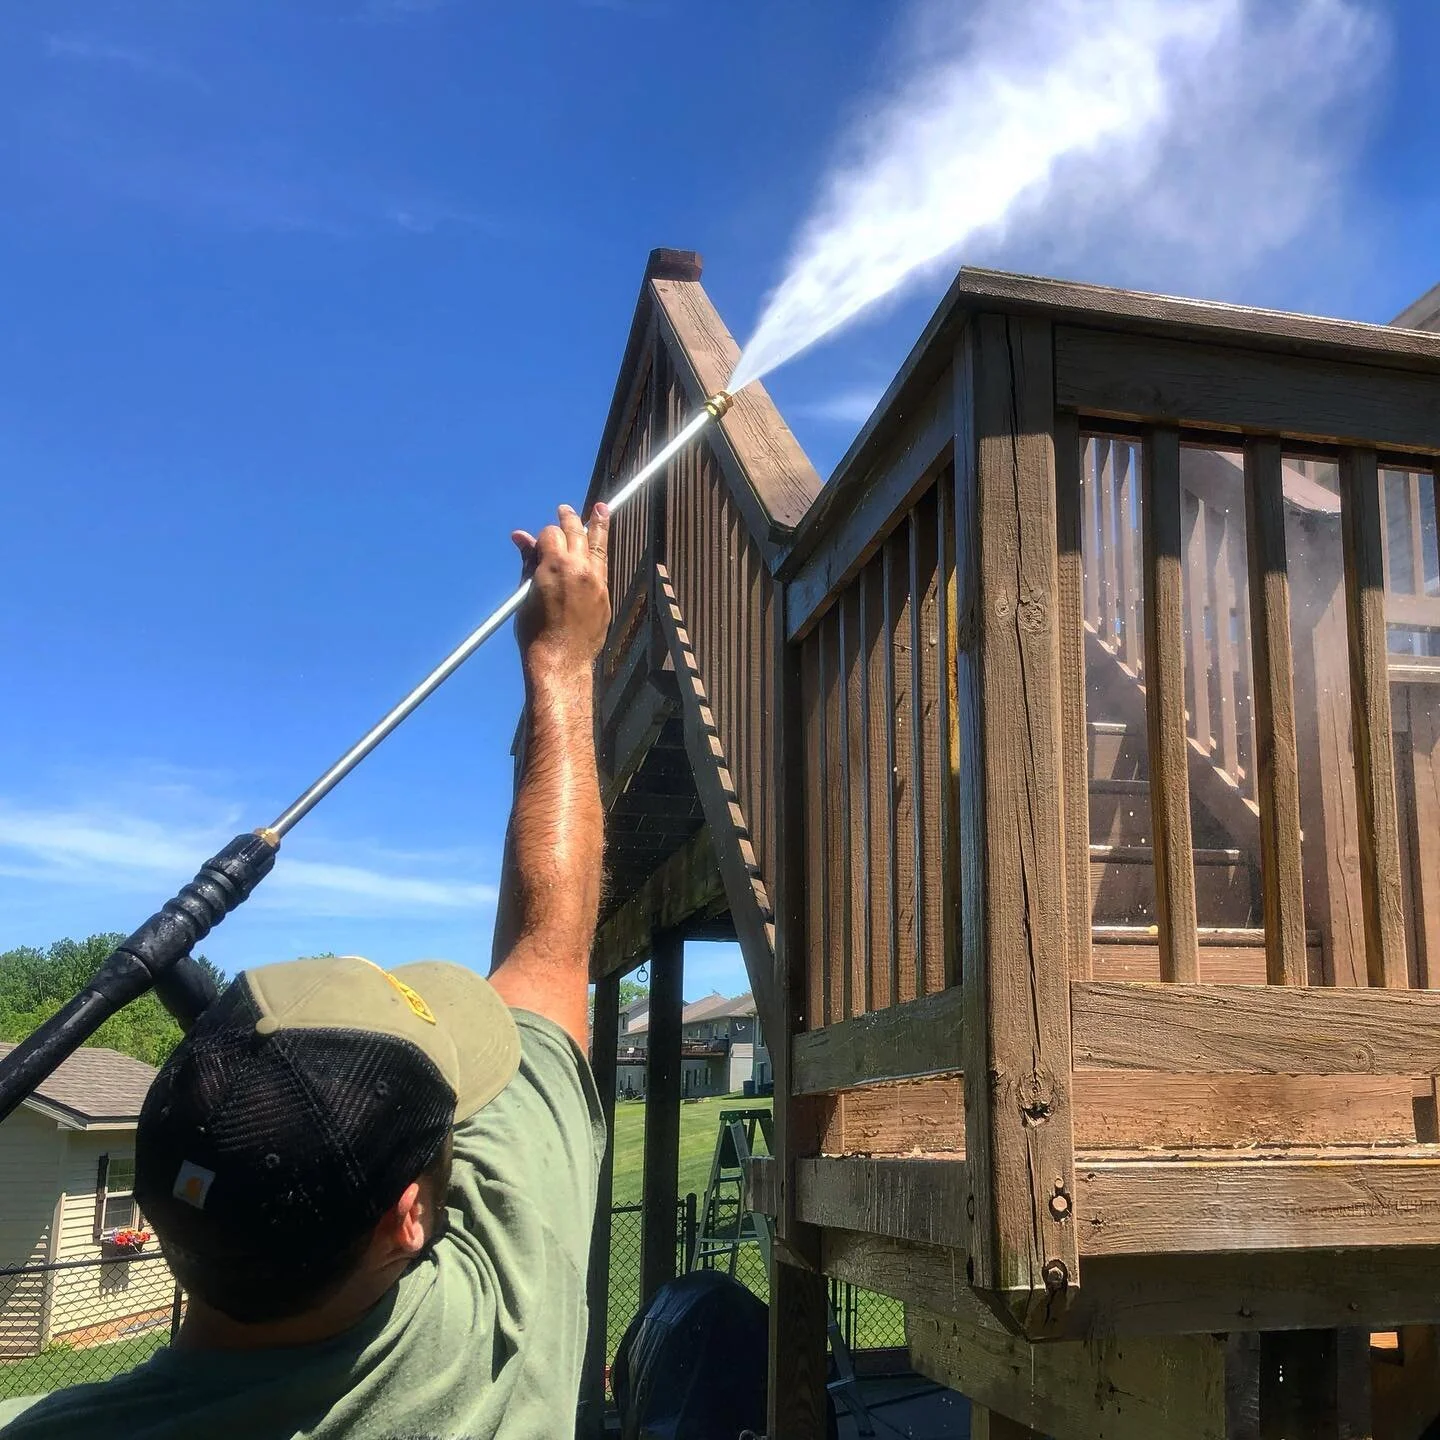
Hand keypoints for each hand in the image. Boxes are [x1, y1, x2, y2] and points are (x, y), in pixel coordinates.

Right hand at [511, 503, 610, 683]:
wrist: (561, 659)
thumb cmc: (535, 631)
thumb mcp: (525, 593)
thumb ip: (528, 562)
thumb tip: (521, 537)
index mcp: (554, 565)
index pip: (550, 533)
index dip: (543, 536)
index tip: (539, 542)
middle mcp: (579, 567)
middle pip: (575, 531)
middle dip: (568, 518)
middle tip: (564, 509)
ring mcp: (596, 580)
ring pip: (597, 544)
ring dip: (597, 524)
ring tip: (601, 509)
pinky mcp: (605, 595)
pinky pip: (603, 566)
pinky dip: (600, 552)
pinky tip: (599, 545)